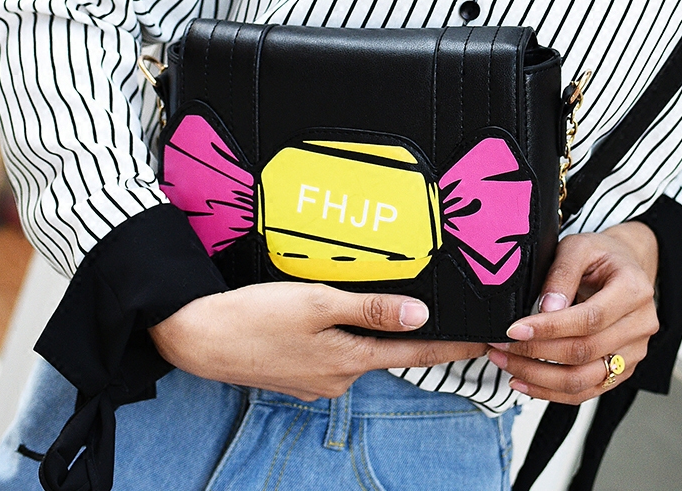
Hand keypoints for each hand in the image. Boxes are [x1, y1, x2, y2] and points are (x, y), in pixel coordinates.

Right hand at [149, 282, 487, 400]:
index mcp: (348, 360)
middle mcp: (337, 377)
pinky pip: (334, 352)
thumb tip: (419, 316)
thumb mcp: (317, 303)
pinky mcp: (297, 372)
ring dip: (374, 333)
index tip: (483, 342)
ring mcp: (316, 378)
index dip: (452, 346)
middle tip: (438, 313)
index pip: (415, 353)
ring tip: (385, 310)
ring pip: (358, 350)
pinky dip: (344, 335)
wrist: (198, 336)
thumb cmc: (254, 316)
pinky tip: (335, 320)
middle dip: (412, 335)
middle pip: (387, 351)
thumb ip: (370, 310)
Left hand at [487, 220, 658, 403]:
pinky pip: (587, 390)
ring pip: (584, 379)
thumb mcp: (578, 247)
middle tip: (499, 347)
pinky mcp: (622, 369)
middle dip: (535, 354)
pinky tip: (524, 382)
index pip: (589, 319)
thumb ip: (562, 273)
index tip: (513, 330)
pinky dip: (552, 392)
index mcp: (633, 291)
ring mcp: (634, 351)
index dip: (549, 328)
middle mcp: (640, 325)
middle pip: (584, 352)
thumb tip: (547, 308)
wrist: (625, 264)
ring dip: (539, 378)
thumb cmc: (600, 254)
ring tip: (505, 365)